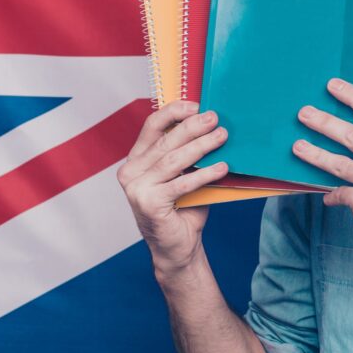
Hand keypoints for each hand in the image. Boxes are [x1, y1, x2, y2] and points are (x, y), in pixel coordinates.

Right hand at [117, 100, 229, 275]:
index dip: (173, 112)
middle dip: (193, 127)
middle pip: (165, 141)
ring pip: (173, 160)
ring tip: (222, 137)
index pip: (151, 126)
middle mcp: (131, 171)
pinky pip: (181, 184)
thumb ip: (187, 152)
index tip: (197, 105)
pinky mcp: (148, 204)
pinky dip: (203, 174)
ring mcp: (137, 188)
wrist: (177, 246)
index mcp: (136, 159)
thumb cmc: (183, 207)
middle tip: (215, 119)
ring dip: (201, 146)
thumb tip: (212, 124)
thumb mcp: (183, 174)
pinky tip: (222, 167)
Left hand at [292, 78, 352, 260]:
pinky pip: (340, 193)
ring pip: (339, 163)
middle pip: (352, 136)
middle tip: (304, 113)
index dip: (352, 97)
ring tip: (297, 147)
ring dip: (314, 154)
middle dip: (324, 123)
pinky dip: (331, 194)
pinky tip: (327, 195)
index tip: (332, 86)